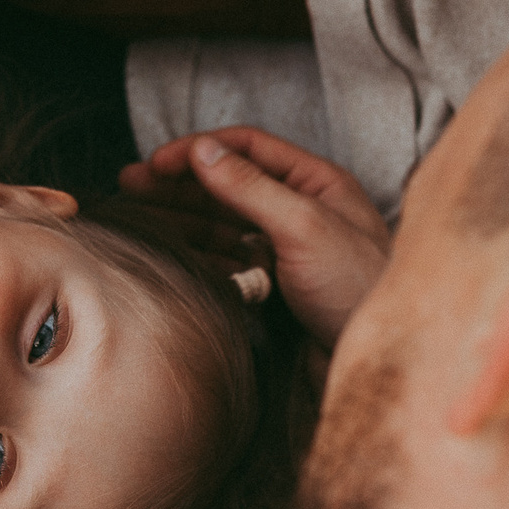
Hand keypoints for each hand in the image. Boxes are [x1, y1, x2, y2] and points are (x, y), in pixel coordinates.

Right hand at [121, 128, 390, 347]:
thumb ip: (250, 187)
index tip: (157, 163)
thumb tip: (204, 150)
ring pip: (222, 224)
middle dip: (179, 183)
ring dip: (181, 217)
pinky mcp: (275, 287)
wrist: (377, 360)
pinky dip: (198, 254)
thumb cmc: (361, 288)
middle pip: (228, 185)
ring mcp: (285, 250)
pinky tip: (171, 252)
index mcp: (316, 182)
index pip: (247, 148)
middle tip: (131, 184)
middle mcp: (300, 210)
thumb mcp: (304, 226)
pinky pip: (228, 262)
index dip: (199, 150)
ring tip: (138, 216)